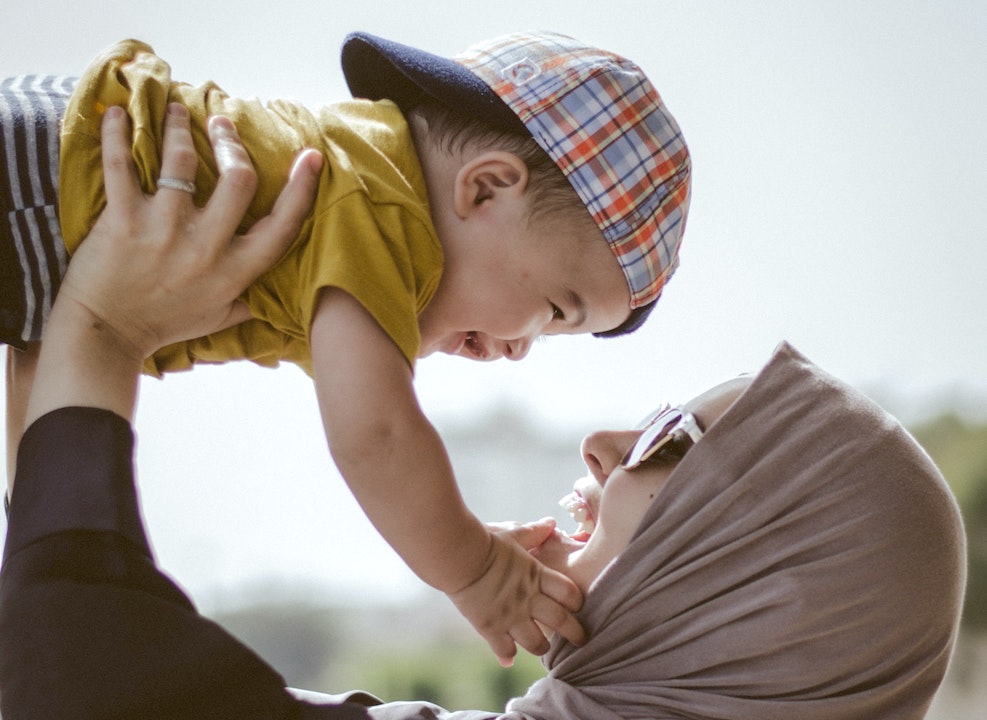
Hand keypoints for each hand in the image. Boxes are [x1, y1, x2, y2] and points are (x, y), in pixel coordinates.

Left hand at [23, 104, 320, 428]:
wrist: (106, 335)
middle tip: (221, 125)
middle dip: (232, 143)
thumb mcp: (221, 317)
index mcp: (235, 271)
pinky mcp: (123, 221)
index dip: (301, 187)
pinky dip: (116, 134)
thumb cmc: (165, 324)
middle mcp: (206, 248)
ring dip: (180, 127)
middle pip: (238, 179)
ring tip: (178, 111)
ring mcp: (164, 231)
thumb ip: (253, 299)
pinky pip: (120, 165)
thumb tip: (286, 291)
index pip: (282, 224)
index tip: (309, 156)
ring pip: (181, 161)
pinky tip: (118, 114)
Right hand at [448, 519, 586, 666]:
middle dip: (575, 633)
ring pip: (536, 643)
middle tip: (581, 640)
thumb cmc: (485, 541)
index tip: (577, 606)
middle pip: (561, 622)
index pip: (569, 593)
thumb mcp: (513, 534)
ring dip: (543, 647)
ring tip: (543, 647)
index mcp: (536, 575)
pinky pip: (504, 649)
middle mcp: (527, 599)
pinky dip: (507, 656)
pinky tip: (508, 659)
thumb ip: (534, 532)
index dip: (576, 601)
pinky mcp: (490, 627)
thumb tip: (550, 522)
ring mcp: (510, 616)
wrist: (457, 556)